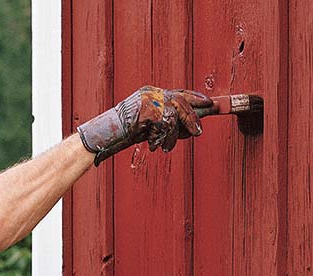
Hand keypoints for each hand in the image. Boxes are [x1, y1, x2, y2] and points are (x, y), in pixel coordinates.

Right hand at [78, 85, 212, 164]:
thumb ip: (165, 122)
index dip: (195, 97)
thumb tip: (190, 127)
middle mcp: (152, 93)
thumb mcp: (147, 125)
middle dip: (192, 118)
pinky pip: (164, 125)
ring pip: (174, 116)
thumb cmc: (123, 134)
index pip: (179, 92)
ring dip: (174, 135)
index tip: (209, 102)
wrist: (103, 136)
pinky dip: (161, 139)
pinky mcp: (146, 111)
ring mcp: (148, 100)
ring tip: (167, 147)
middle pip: (181, 102)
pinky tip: (153, 146)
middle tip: (198, 132)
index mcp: (152, 93)